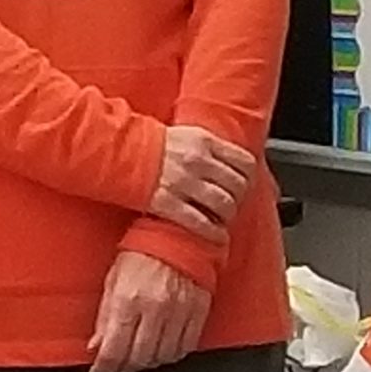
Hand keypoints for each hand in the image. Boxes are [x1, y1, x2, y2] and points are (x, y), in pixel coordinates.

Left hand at [87, 250, 211, 371]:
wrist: (179, 231)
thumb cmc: (142, 250)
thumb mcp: (113, 279)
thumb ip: (104, 316)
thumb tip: (97, 346)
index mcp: (128, 300)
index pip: (113, 349)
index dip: (104, 367)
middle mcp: (154, 310)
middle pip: (138, 358)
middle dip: (125, 366)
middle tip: (119, 364)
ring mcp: (179, 312)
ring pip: (162, 356)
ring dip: (148, 362)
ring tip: (140, 356)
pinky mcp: (198, 311)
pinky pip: (185, 347)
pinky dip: (172, 354)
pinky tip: (163, 350)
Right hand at [150, 126, 261, 245]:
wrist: (122, 154)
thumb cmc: (153, 146)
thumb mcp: (187, 136)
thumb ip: (210, 147)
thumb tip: (233, 162)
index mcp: (204, 141)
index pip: (244, 161)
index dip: (248, 177)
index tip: (245, 184)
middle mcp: (197, 161)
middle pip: (237, 186)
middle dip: (239, 199)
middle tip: (233, 205)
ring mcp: (183, 183)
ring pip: (223, 205)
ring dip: (227, 216)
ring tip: (223, 220)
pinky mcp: (168, 203)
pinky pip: (199, 222)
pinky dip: (212, 232)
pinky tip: (216, 235)